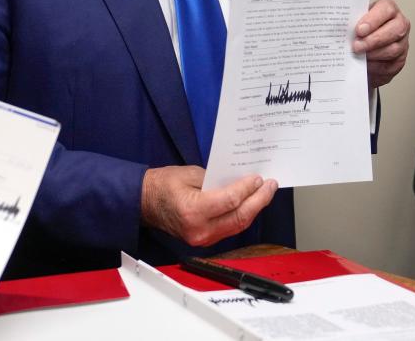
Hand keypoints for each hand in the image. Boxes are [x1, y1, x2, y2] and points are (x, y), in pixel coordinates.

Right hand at [140, 165, 276, 246]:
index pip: (230, 201)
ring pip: (238, 226)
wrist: (144, 203)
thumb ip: (215, 179)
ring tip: (265, 194)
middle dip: (259, 200)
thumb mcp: (189, 174)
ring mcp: (202, 238)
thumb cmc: (162, 185)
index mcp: (193, 211)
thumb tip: (239, 181)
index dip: (248, 189)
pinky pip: (230, 229)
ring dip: (254, 210)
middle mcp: (200, 229)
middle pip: (239, 217)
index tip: (259, 178)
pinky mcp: (204, 240)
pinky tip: (250, 205)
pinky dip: (242, 216)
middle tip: (270, 186)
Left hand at [352, 0, 409, 89]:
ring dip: (373, 54)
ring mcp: (402, 43)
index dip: (373, 20)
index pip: (386, 9)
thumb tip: (341, 28)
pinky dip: (375, 66)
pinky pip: (390, 65)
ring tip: (357, 55)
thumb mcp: (356, 20)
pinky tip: (364, 64)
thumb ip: (353, 21)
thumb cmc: (360, 30)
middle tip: (356, 46)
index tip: (359, 30)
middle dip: (373, 40)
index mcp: (388, 9)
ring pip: (393, 49)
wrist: (363, 47)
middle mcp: (399, 24)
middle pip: (394, 31)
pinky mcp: (399, 60)